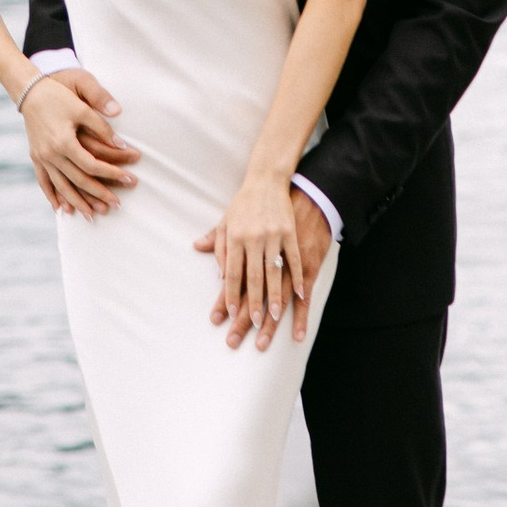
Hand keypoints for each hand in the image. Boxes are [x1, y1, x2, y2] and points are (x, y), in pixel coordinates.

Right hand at [21, 68, 138, 217]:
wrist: (30, 91)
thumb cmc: (59, 96)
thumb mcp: (82, 106)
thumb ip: (102, 126)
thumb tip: (122, 145)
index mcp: (64, 141)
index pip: (92, 165)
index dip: (112, 174)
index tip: (129, 179)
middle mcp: (51, 154)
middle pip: (78, 180)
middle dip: (99, 194)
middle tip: (117, 204)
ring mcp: (41, 158)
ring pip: (62, 186)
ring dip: (78, 202)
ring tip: (94, 215)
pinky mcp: (36, 157)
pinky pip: (44, 182)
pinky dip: (53, 196)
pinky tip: (62, 209)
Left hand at [194, 168, 310, 351]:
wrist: (266, 180)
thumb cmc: (243, 204)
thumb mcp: (225, 221)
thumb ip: (216, 243)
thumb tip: (208, 265)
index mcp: (235, 237)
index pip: (231, 272)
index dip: (230, 294)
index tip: (231, 313)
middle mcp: (253, 238)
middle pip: (253, 277)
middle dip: (253, 303)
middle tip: (253, 325)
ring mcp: (273, 235)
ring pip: (274, 272)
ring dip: (274, 296)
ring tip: (273, 316)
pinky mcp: (290, 232)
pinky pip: (294, 259)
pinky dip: (296, 277)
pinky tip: (298, 294)